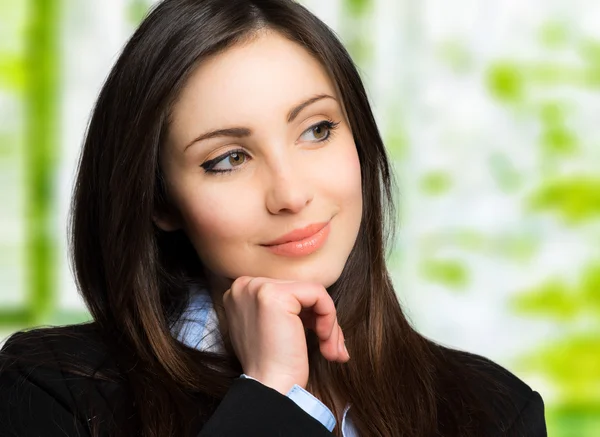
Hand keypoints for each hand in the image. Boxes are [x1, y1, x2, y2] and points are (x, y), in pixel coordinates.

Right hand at [222, 276, 349, 394]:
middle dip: (322, 319)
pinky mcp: (275, 295)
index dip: (308, 314)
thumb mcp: (271, 327)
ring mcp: (257, 288)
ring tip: (331, 350)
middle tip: (332, 348)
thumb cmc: (273, 365)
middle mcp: (244, 285)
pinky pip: (319, 295)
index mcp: (241, 292)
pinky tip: (324, 341)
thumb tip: (317, 298)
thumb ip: (285, 307)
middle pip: (301, 291)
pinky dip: (330, 319)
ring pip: (313, 292)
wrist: (269, 389)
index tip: (319, 338)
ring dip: (330, 323)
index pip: (290, 291)